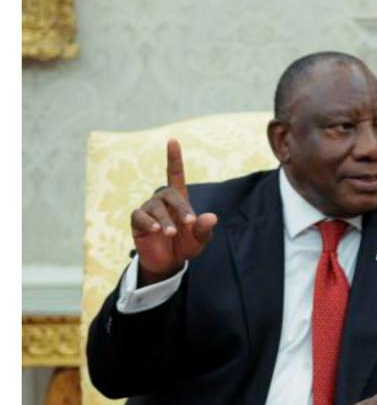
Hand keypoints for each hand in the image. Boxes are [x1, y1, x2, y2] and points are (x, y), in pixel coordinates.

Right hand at [131, 139, 217, 284]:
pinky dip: (148, 222)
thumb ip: (204, 228)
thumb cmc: (186, 245)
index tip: (172, 140)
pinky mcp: (137, 221)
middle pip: (169, 193)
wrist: (168, 263)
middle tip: (189, 222)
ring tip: (171, 234)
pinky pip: (139, 216)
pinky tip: (155, 230)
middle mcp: (162, 201)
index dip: (174, 158)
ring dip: (165, 221)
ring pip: (155, 208)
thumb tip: (212, 217)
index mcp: (179, 199)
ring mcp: (148, 210)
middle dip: (180, 207)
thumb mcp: (199, 239)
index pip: (175, 174)